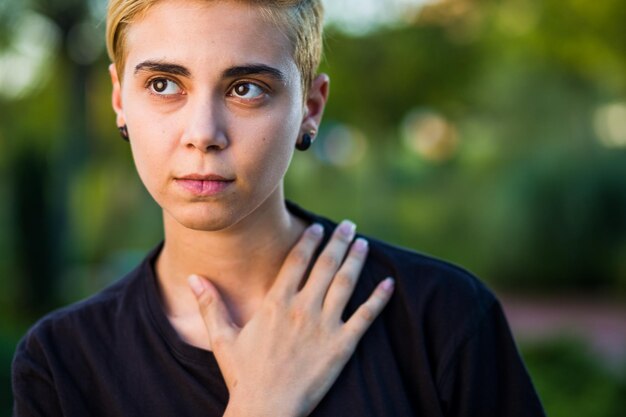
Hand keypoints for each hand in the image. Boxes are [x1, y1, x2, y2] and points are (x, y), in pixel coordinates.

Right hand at [188, 221, 394, 416]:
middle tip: (348, 226)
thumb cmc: (243, 375)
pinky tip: (389, 283)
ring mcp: (324, 326)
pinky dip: (378, 299)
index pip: (297, 262)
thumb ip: (210, 304)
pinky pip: (365, 317)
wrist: (266, 410)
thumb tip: (193, 278)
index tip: (317, 227)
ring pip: (345, 284)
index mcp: (276, 303)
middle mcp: (302, 308)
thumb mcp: (222, 338)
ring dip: (356, 260)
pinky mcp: (342, 346)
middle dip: (338, 242)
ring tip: (363, 243)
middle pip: (324, 266)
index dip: (309, 241)